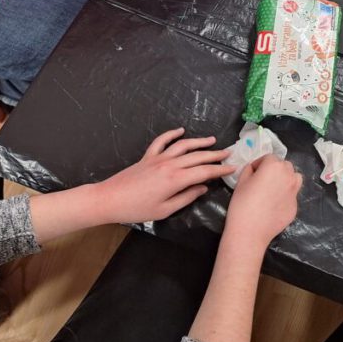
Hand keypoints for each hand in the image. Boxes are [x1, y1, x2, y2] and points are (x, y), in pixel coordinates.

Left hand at [94, 128, 235, 223]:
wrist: (109, 199)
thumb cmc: (137, 209)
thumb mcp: (165, 210)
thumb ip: (186, 197)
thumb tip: (202, 188)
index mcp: (176, 179)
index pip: (205, 172)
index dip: (220, 170)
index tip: (233, 168)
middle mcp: (170, 164)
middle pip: (198, 156)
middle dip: (215, 155)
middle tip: (229, 153)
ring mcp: (158, 158)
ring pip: (183, 145)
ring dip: (199, 142)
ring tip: (212, 140)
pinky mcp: (148, 156)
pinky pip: (162, 141)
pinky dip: (172, 134)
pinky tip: (180, 131)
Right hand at [224, 155, 302, 248]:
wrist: (250, 231)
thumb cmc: (242, 204)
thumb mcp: (241, 182)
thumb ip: (249, 170)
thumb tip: (255, 169)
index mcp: (274, 167)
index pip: (269, 157)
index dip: (259, 164)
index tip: (253, 172)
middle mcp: (288, 176)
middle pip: (284, 166)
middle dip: (274, 169)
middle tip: (263, 179)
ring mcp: (294, 192)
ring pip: (294, 178)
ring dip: (286, 179)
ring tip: (274, 188)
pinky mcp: (295, 206)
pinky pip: (292, 195)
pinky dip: (286, 196)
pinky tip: (274, 205)